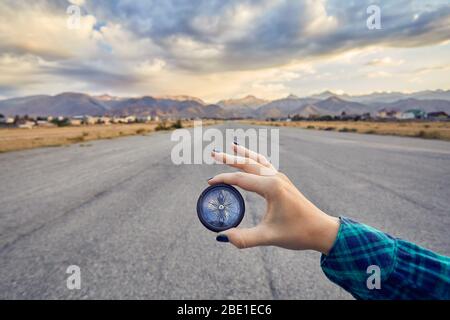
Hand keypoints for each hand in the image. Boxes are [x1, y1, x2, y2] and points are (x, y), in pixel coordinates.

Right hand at [209, 143, 339, 253]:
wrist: (322, 230)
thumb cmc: (298, 232)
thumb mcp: (269, 236)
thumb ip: (245, 238)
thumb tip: (223, 237)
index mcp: (271, 187)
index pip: (241, 179)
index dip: (223, 179)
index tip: (209, 182)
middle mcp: (276, 178)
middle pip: (248, 164)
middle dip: (230, 158)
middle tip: (213, 152)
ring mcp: (281, 178)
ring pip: (258, 161)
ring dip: (244, 155)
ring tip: (233, 146)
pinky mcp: (284, 183)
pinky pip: (266, 165)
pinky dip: (255, 159)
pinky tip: (252, 160)